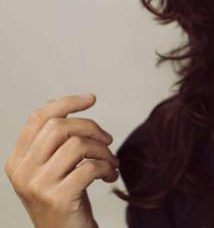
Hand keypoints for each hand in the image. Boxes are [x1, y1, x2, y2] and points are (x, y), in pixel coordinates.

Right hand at [4, 94, 119, 227]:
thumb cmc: (65, 199)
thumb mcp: (53, 169)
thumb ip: (54, 142)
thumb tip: (66, 105)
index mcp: (18, 160)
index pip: (38, 119)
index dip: (66, 103)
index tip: (92, 99)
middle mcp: (22, 172)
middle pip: (59, 127)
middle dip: (91, 127)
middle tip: (107, 140)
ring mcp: (38, 186)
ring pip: (77, 145)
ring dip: (103, 151)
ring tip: (111, 163)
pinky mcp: (58, 198)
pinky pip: (90, 167)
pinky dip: (107, 168)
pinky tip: (110, 176)